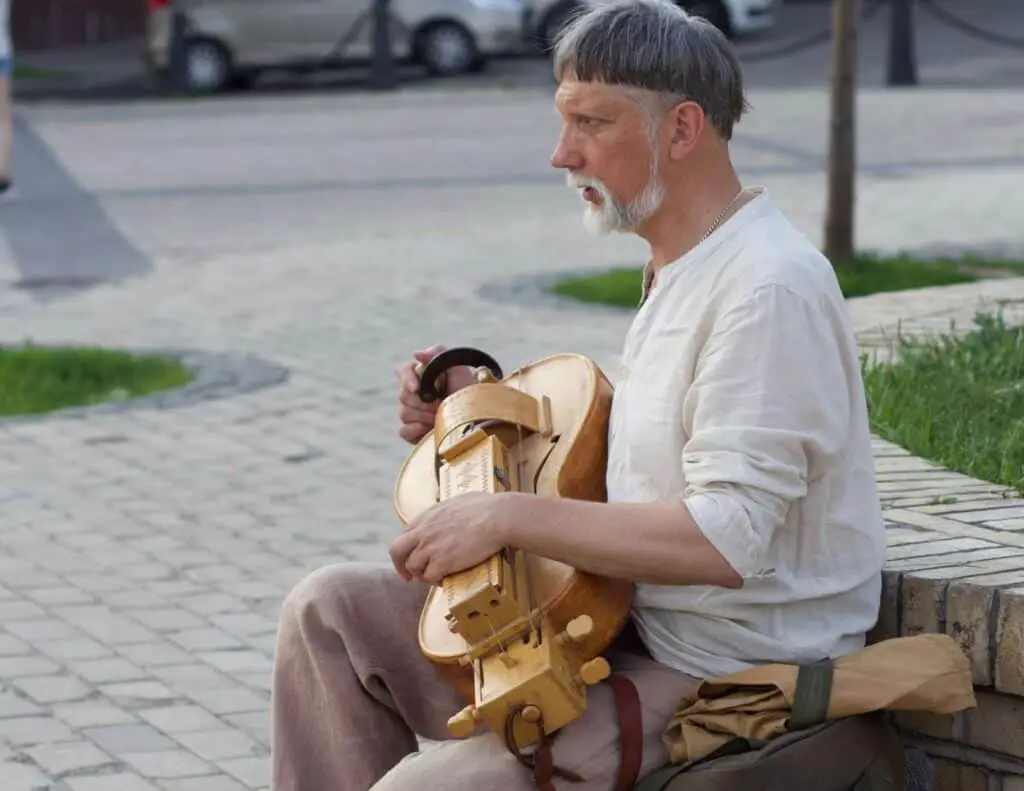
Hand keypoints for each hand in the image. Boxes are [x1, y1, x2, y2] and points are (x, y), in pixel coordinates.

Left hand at [389, 492, 512, 583]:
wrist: (498, 517)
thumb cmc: (486, 506)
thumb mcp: (459, 501)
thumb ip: (448, 510)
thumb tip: (454, 511)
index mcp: (427, 516)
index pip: (405, 534)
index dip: (408, 548)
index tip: (414, 556)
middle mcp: (424, 532)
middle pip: (396, 551)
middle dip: (400, 565)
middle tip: (408, 577)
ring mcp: (431, 547)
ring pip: (412, 567)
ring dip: (422, 575)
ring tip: (436, 577)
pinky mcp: (442, 562)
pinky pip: (429, 577)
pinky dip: (436, 582)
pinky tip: (446, 580)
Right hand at [395, 345, 475, 444]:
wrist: (479, 419)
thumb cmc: (470, 392)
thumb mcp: (459, 368)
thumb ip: (438, 354)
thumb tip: (416, 354)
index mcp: (423, 377)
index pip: (404, 371)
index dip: (407, 378)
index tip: (417, 388)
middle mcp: (416, 395)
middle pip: (403, 395)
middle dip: (424, 402)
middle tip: (442, 405)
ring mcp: (414, 414)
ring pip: (404, 414)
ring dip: (424, 417)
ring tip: (442, 418)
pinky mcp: (414, 433)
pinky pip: (404, 431)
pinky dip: (416, 431)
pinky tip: (430, 430)